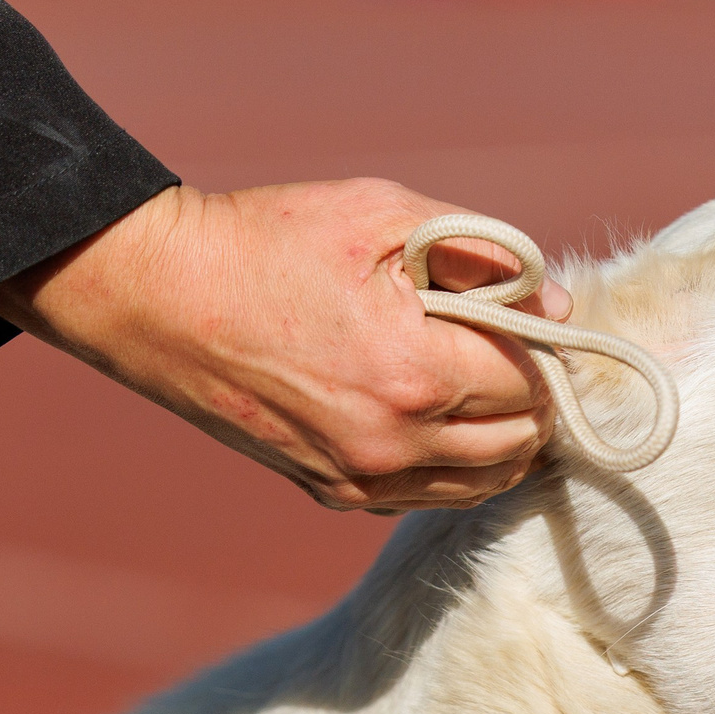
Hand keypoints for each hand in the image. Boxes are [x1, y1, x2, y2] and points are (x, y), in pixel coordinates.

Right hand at [0, 180, 573, 510]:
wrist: (158, 295)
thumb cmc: (269, 240)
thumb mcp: (383, 215)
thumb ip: (483, 254)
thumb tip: (556, 300)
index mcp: (416, 372)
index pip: (532, 383)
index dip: (545, 347)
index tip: (531, 319)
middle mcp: (394, 442)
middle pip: (521, 444)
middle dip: (534, 398)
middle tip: (518, 354)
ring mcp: (361, 477)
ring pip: (483, 484)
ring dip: (504, 440)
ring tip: (489, 388)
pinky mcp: (332, 492)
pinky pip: (427, 497)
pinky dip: (454, 466)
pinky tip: (440, 419)